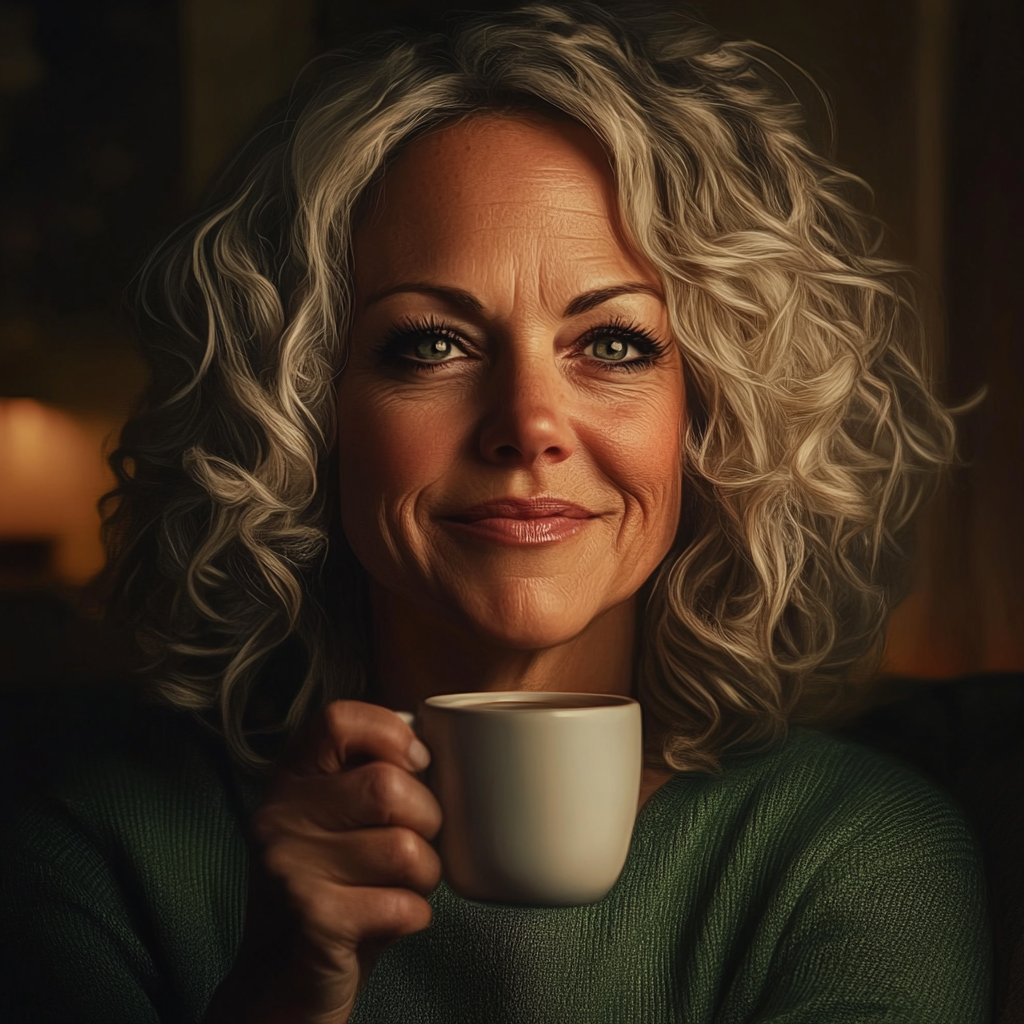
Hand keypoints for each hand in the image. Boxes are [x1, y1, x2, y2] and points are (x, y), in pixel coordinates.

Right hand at [204, 700, 440, 1023]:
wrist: (279, 986)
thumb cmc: (332, 890)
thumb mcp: (336, 822)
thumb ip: (370, 778)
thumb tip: (443, 745)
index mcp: (291, 778)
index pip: (337, 718)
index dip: (390, 733)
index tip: (415, 763)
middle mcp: (280, 814)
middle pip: (387, 786)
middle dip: (427, 819)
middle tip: (414, 844)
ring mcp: (289, 866)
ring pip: (405, 848)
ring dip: (424, 875)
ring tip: (400, 886)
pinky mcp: (312, 919)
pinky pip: (403, 903)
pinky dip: (414, 916)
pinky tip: (388, 920)